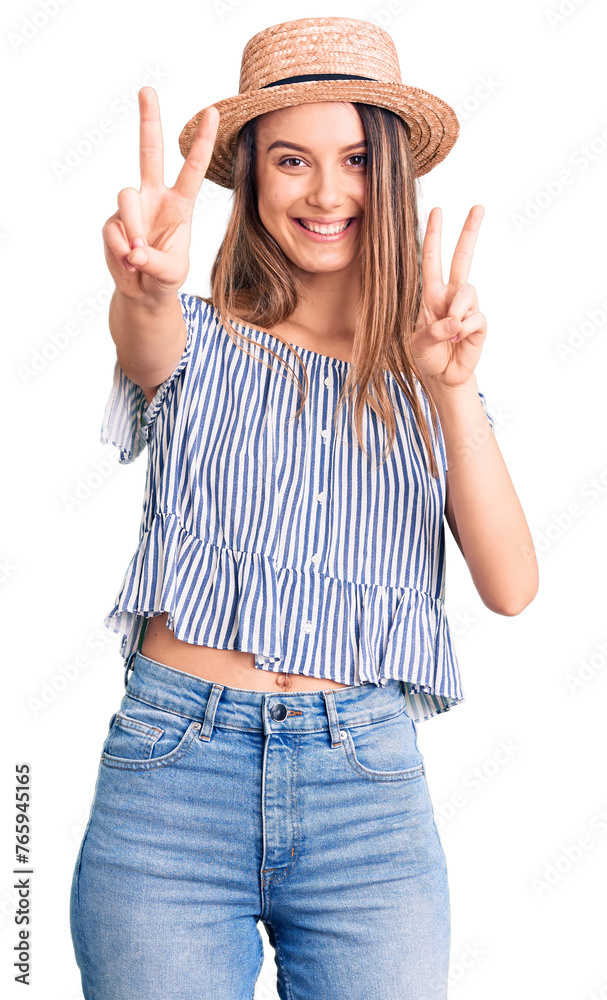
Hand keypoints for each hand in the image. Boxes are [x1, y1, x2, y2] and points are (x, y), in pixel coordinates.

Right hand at [101, 87, 219, 303]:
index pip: (193, 169)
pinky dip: (120, 249)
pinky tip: (127, 261)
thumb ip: (156, 262)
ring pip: (126, 197)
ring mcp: (132, 207)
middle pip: (149, 152)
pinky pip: (113, 229)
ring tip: (137, 255)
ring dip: (133, 227)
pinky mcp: (112, 221)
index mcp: (180, 203)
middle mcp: (155, 197)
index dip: (203, 142)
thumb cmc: (165, 276)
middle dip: (149, 121)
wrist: (143, 291)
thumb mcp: (171, 273)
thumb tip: (134, 250)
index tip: (212, 112)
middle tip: (147, 90)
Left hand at [411, 205, 486, 388]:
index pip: (432, 260)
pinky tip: (459, 341)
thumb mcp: (417, 344)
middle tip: (478, 207)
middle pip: (463, 258)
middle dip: (469, 232)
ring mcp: (467, 308)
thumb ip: (432, 332)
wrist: (443, 377)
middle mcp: (451, 296)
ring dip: (456, 311)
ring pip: (467, 291)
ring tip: (450, 333)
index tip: (436, 211)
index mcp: (432, 294)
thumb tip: (454, 322)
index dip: (433, 236)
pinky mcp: (479, 323)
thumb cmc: (427, 356)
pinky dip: (464, 330)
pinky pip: (474, 317)